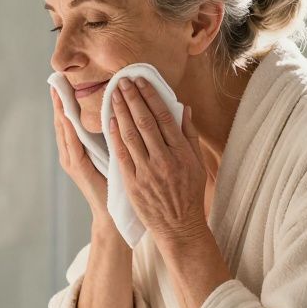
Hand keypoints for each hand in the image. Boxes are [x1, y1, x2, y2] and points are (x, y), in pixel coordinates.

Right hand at [51, 88, 111, 221]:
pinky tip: (67, 116)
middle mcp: (71, 153)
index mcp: (78, 149)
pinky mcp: (77, 169)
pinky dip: (69, 129)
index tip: (65, 81)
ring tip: (57, 91)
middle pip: (62, 121)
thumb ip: (110, 135)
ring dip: (60, 111)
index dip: (66, 101)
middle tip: (56, 79)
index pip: (70, 120)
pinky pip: (72, 145)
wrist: (113, 214)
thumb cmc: (115, 184)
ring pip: (63, 130)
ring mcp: (72, 161)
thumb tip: (117, 111)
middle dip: (59, 101)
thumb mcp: (112, 153)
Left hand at [108, 78, 209, 243]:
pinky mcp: (132, 183)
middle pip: (145, 122)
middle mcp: (164, 160)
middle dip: (132, 98)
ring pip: (130, 135)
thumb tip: (183, 107)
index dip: (151, 96)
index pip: (164, 117)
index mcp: (182, 153)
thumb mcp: (197, 163)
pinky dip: (115, 135)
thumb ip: (189, 134)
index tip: (141, 81)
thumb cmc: (189, 193)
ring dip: (120, 111)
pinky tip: (109, 120)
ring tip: (113, 94)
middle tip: (122, 80)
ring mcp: (146, 172)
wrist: (178, 226)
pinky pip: (121, 154)